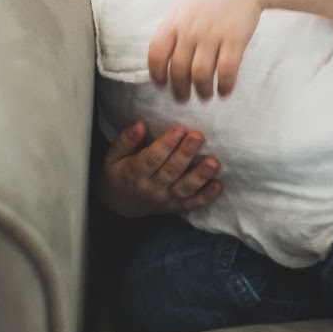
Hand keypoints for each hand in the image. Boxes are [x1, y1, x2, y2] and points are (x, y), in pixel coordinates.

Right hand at [97, 121, 222, 217]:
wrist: (121, 203)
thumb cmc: (120, 172)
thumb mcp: (113, 156)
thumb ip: (125, 140)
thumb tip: (140, 125)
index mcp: (133, 173)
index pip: (151, 159)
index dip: (165, 145)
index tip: (179, 129)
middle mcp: (150, 188)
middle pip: (170, 172)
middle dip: (185, 154)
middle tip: (198, 136)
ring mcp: (165, 199)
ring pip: (184, 189)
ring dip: (200, 176)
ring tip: (214, 162)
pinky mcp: (176, 206)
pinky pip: (192, 204)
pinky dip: (206, 196)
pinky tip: (219, 184)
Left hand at [149, 0, 265, 98]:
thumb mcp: (185, 4)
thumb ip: (175, 26)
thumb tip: (165, 53)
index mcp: (174, 21)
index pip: (157, 54)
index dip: (157, 73)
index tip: (161, 84)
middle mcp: (190, 30)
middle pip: (178, 70)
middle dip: (180, 90)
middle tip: (184, 98)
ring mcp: (212, 34)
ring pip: (201, 74)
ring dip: (202, 90)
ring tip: (205, 96)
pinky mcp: (235, 38)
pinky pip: (227, 70)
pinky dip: (225, 85)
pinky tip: (225, 90)